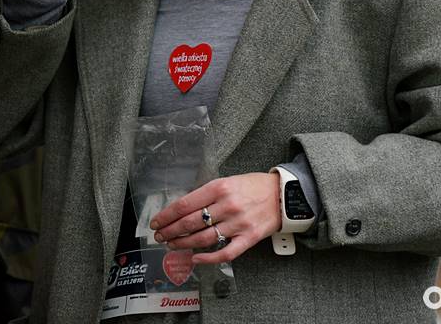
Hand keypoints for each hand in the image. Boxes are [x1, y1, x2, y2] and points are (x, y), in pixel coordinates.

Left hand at [149, 173, 280, 263]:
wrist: (284, 194)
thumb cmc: (253, 186)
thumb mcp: (228, 181)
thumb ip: (207, 194)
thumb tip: (183, 209)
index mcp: (219, 187)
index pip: (185, 204)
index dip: (167, 215)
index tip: (156, 222)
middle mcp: (227, 205)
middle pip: (190, 222)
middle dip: (170, 231)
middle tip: (160, 236)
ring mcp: (238, 223)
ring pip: (204, 239)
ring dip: (184, 244)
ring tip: (172, 245)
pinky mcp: (249, 238)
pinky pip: (226, 253)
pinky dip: (208, 259)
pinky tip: (195, 259)